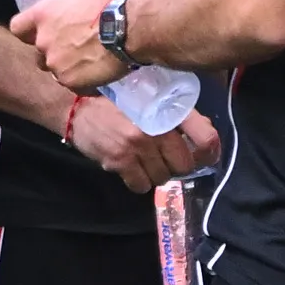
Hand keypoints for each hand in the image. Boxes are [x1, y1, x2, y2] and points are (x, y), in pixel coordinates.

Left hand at [14, 0, 136, 88]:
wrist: (134, 28)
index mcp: (44, 14)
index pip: (18, 27)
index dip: (29, 31)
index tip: (43, 31)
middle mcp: (44, 41)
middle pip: (39, 53)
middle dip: (54, 52)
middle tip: (76, 48)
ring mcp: (56, 63)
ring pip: (56, 71)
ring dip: (69, 68)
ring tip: (90, 63)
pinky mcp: (72, 81)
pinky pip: (75, 86)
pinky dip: (85, 83)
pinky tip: (99, 76)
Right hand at [65, 95, 216, 194]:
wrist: (76, 107)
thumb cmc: (116, 101)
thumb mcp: (150, 98)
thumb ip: (177, 114)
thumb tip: (205, 134)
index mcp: (167, 109)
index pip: (205, 137)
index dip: (209, 151)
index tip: (204, 155)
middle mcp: (156, 128)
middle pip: (184, 165)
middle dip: (177, 164)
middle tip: (166, 157)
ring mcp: (137, 147)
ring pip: (163, 177)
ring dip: (157, 173)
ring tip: (146, 161)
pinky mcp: (119, 162)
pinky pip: (141, 186)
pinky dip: (139, 181)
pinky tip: (132, 169)